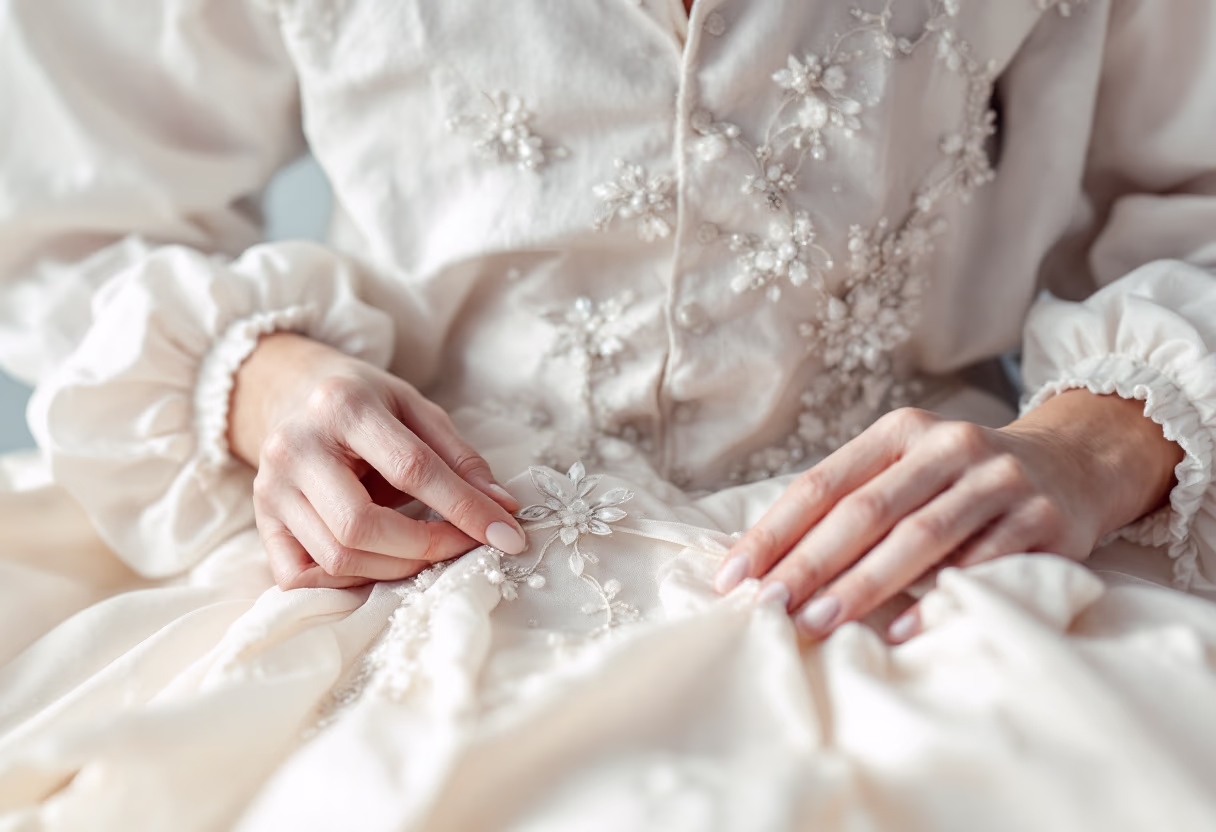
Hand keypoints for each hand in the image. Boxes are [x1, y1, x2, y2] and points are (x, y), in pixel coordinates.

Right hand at [229, 333, 524, 589]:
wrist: (292, 392)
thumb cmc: (364, 402)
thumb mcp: (416, 409)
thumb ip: (460, 458)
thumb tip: (503, 509)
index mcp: (342, 405)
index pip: (412, 469)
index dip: (465, 509)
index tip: (507, 535)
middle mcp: (295, 447)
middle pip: (362, 526)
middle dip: (425, 548)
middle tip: (463, 546)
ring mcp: (271, 488)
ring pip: (336, 558)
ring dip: (394, 568)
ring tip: (425, 551)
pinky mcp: (262, 520)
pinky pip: (302, 577)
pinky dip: (346, 584)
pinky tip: (376, 562)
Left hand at [714, 390, 1182, 641]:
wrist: (1073, 464)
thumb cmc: (961, 480)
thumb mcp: (906, 469)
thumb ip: (850, 503)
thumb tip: (765, 565)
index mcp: (899, 431)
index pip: (822, 483)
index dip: (775, 531)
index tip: (734, 575)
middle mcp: (947, 446)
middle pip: (865, 510)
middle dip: (808, 563)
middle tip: (768, 607)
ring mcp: (998, 480)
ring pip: (920, 536)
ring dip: (863, 584)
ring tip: (817, 621)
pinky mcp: (1043, 518)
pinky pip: (984, 563)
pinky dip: (939, 597)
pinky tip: (903, 629)